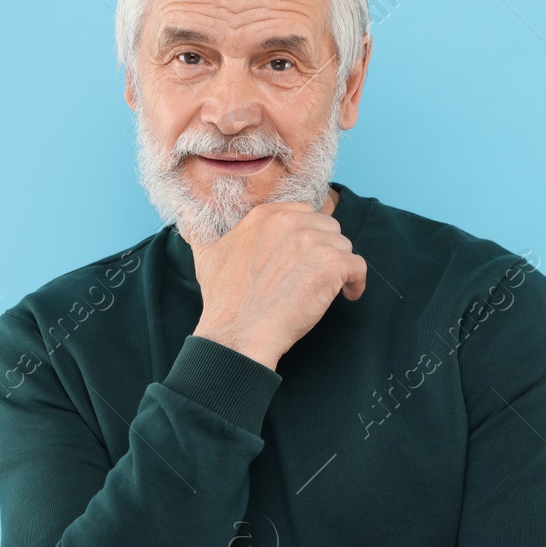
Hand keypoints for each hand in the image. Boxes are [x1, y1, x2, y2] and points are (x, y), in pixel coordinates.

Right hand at [190, 201, 366, 370]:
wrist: (237, 333)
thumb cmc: (224, 301)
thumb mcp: (206, 256)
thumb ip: (200, 231)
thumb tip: (187, 217)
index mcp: (266, 215)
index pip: (303, 213)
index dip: (308, 236)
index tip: (305, 257)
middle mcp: (290, 221)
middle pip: (328, 226)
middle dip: (325, 249)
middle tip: (317, 275)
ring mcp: (313, 242)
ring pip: (343, 245)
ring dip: (339, 267)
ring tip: (328, 289)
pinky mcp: (331, 265)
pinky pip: (358, 266)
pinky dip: (357, 282)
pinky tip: (348, 296)